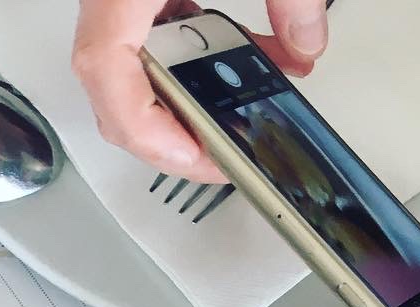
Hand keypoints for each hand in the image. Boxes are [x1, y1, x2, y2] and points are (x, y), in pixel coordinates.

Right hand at [72, 0, 329, 182]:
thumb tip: (307, 40)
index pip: (112, 83)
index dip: (154, 137)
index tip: (202, 156)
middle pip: (117, 95)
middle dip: (173, 134)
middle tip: (222, 152)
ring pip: (127, 73)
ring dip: (181, 99)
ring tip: (233, 109)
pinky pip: (144, 37)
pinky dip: (185, 57)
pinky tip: (232, 51)